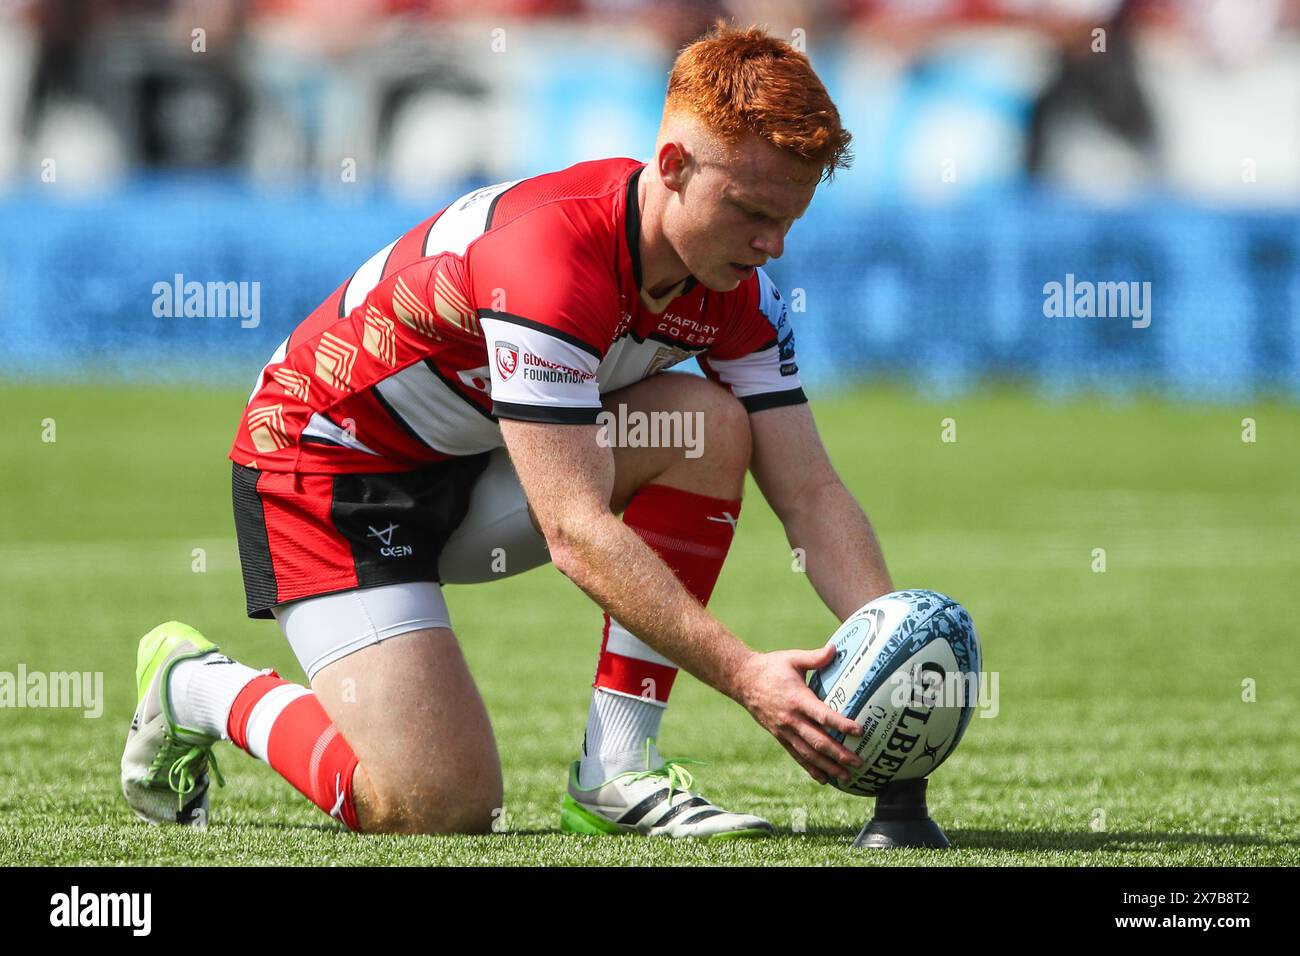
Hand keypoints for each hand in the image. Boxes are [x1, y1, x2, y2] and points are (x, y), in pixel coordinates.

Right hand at [733, 645, 864, 784]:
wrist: (742, 681)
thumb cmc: (771, 667)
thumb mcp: (792, 658)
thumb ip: (815, 657)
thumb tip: (836, 649)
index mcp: (797, 699)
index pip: (822, 715)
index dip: (841, 724)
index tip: (859, 731)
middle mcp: (791, 719)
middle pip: (818, 741)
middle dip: (839, 754)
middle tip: (859, 762)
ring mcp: (784, 731)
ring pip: (809, 754)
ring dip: (829, 766)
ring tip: (847, 776)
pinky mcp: (780, 737)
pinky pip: (797, 756)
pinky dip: (811, 769)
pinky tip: (825, 779)